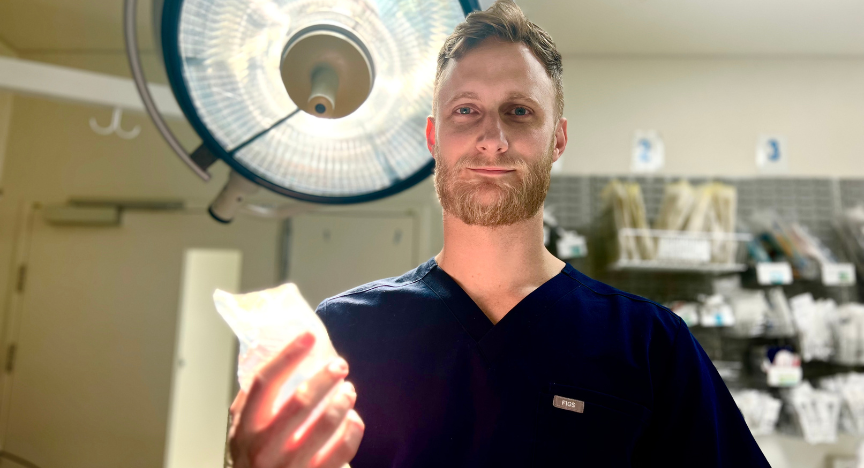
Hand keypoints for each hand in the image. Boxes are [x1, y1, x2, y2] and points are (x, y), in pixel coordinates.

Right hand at [228, 332, 364, 467]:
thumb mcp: (241, 431)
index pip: (265, 382)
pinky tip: (355, 419)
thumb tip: (276, 358)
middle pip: (301, 400)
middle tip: (340, 365)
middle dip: (326, 377)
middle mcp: (264, 446)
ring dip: (343, 401)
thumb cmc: (253, 460)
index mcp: (245, 426)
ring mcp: (288, 465)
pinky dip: (353, 430)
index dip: (288, 355)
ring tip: (349, 391)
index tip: (308, 336)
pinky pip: (342, 450)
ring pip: (326, 423)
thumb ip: (253, 401)